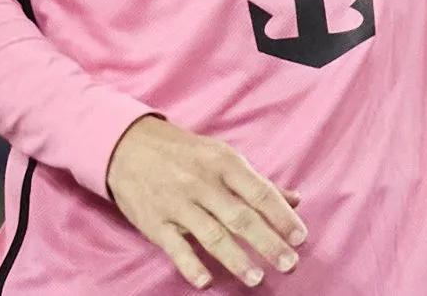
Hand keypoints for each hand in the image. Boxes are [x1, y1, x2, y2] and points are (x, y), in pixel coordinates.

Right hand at [106, 115, 306, 288]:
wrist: (126, 145)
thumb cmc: (182, 153)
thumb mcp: (220, 156)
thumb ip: (256, 182)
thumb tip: (295, 199)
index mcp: (222, 162)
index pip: (259, 192)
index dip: (282, 217)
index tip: (300, 238)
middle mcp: (201, 182)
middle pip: (240, 217)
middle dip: (268, 243)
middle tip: (290, 265)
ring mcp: (176, 203)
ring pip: (212, 235)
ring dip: (236, 259)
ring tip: (257, 279)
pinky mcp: (154, 222)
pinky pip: (175, 247)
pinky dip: (190, 265)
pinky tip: (205, 281)